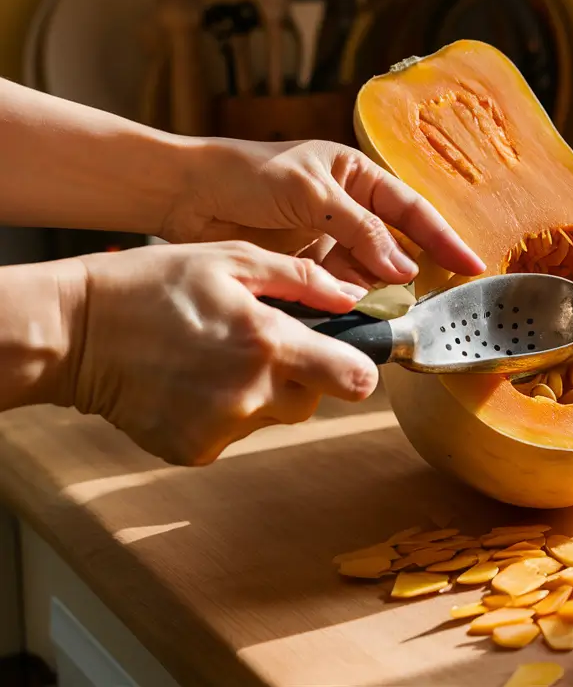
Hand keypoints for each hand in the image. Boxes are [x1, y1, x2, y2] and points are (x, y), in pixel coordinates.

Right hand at [70, 241, 376, 465]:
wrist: (76, 333)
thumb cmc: (153, 285)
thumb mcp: (230, 260)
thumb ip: (301, 278)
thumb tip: (353, 297)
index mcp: (267, 343)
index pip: (354, 379)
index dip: (357, 368)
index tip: (346, 358)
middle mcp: (251, 394)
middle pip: (313, 401)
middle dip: (300, 376)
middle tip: (257, 347)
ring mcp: (222, 428)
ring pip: (273, 418)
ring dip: (260, 394)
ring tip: (214, 360)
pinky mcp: (195, 451)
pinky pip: (234, 435)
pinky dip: (223, 414)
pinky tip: (191, 384)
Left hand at [160, 138, 484, 287]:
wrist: (186, 195)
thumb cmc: (248, 175)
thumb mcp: (314, 195)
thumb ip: (362, 231)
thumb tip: (405, 270)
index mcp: (358, 176)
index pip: (412, 209)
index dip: (444, 237)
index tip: (472, 266)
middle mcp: (349, 208)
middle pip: (394, 246)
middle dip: (405, 271)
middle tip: (415, 298)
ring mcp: (327, 238)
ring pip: (366, 272)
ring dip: (370, 289)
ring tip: (367, 302)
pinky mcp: (305, 266)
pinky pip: (337, 287)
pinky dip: (342, 300)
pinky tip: (340, 307)